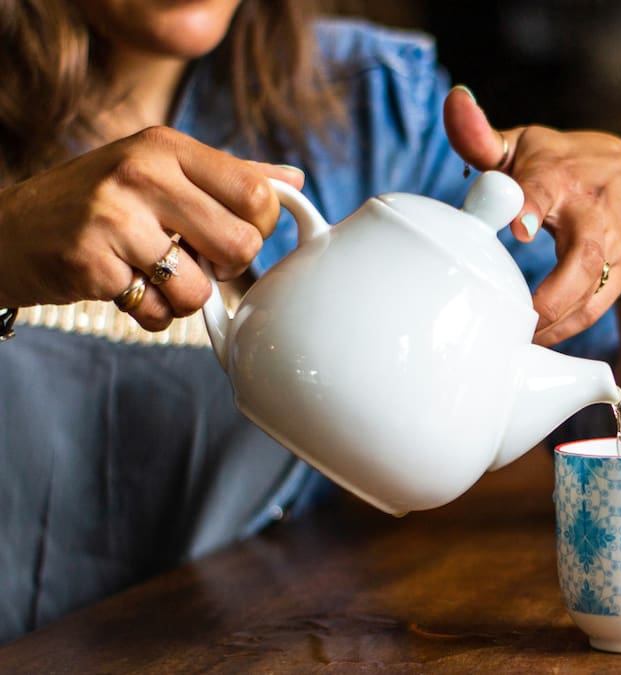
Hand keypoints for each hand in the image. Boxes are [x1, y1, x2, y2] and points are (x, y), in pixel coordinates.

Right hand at [0, 126, 303, 330]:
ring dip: (184, 298)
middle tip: (197, 261)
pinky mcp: (90, 263)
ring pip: (200, 288)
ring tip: (154, 276)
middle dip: (227, 268)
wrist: (6, 231)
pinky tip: (125, 288)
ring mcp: (112, 218)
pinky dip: (150, 313)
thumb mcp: (158, 170)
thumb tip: (293, 181)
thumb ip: (228, 176)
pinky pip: (157, 312)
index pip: (257, 195)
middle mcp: (140, 174)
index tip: (235, 234)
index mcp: (166, 146)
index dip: (259, 228)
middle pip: (240, 244)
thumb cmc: (97, 203)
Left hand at [443, 86, 620, 344]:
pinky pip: (596, 310)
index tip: (519, 228)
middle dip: (553, 293)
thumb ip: (483, 136)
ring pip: (592, 293)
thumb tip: (455, 103)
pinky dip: (565, 332)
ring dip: (554, 324)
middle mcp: (594, 212)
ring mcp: (615, 248)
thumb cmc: (566, 166)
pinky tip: (535, 345)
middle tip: (517, 318)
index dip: (532, 204)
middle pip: (583, 257)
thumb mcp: (526, 146)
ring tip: (517, 342)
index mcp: (561, 175)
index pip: (547, 186)